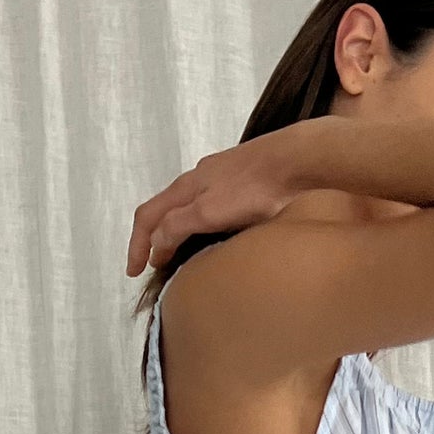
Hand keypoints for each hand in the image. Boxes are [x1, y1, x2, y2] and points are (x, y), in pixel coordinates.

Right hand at [126, 131, 298, 276]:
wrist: (300, 160)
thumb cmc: (255, 187)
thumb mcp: (209, 211)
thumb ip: (178, 225)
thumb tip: (154, 244)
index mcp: (186, 187)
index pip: (147, 216)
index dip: (137, 245)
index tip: (133, 273)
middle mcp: (199, 179)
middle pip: (166, 210)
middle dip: (154, 238)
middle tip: (155, 267)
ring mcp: (222, 178)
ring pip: (189, 206)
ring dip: (178, 231)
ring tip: (182, 255)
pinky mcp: (245, 181)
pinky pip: (212, 205)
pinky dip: (202, 224)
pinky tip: (218, 234)